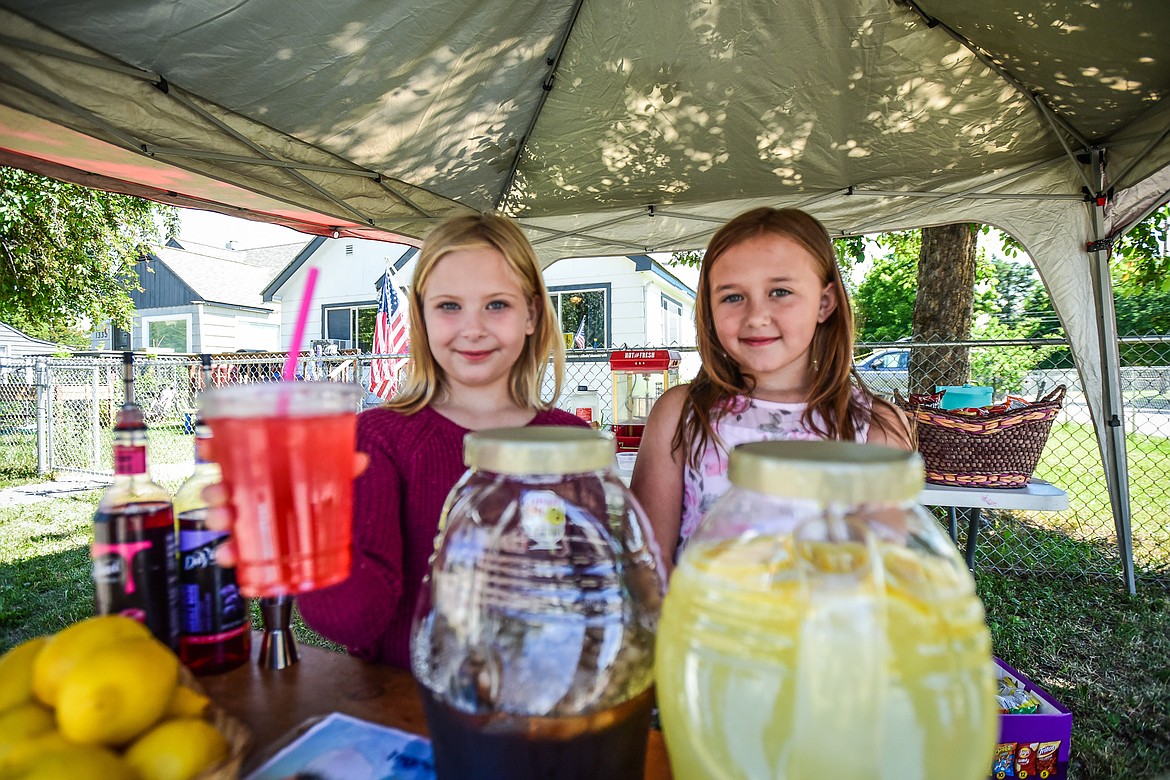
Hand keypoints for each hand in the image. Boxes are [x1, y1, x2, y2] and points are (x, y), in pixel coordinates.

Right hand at [203, 452, 370, 566]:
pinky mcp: (252, 545)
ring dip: (218, 519)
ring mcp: (248, 520)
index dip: (214, 449)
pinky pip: (233, 549)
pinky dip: (229, 554)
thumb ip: (342, 466)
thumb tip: (360, 460)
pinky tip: (230, 557)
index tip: (207, 447)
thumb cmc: (316, 493)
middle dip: (215, 491)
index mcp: (261, 470)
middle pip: (221, 488)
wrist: (326, 530)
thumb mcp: (329, 476)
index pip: (231, 455)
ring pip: (222, 517)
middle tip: (221, 494)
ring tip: (226, 521)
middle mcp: (248, 493)